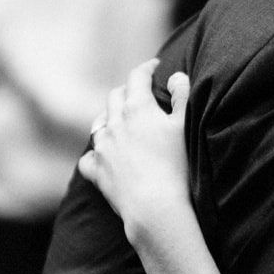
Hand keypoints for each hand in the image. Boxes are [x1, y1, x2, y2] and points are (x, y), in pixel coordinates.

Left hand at [77, 60, 192, 229]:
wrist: (154, 207)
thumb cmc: (176, 166)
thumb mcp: (185, 126)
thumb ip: (182, 97)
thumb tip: (177, 76)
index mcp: (137, 107)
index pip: (137, 77)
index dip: (146, 68)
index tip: (154, 66)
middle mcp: (114, 122)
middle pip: (115, 96)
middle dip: (127, 90)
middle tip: (138, 93)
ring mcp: (101, 147)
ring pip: (99, 123)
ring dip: (109, 118)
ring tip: (118, 121)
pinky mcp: (96, 170)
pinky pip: (89, 157)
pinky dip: (95, 153)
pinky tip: (100, 155)